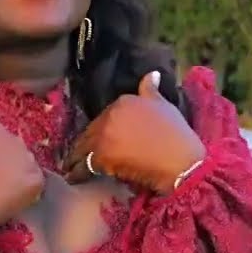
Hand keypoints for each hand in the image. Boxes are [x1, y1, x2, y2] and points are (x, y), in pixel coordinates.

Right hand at [0, 101, 43, 252]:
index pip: (0, 136)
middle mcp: (15, 139)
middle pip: (15, 149)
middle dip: (7, 160)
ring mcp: (28, 159)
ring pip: (26, 164)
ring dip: (18, 174)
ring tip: (0, 189)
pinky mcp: (37, 179)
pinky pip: (35, 182)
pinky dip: (27, 190)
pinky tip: (11, 197)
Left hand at [63, 72, 205, 193]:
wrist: (182, 163)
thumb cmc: (177, 135)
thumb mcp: (165, 106)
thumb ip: (151, 90)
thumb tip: (151, 74)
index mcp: (123, 101)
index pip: (104, 116)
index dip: (100, 130)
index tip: (98, 139)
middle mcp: (110, 115)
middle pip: (90, 131)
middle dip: (84, 144)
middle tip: (77, 156)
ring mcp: (104, 136)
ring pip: (83, 148)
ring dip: (76, 159)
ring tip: (70, 168)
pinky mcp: (102, 157)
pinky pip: (83, 167)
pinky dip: (77, 174)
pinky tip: (73, 178)